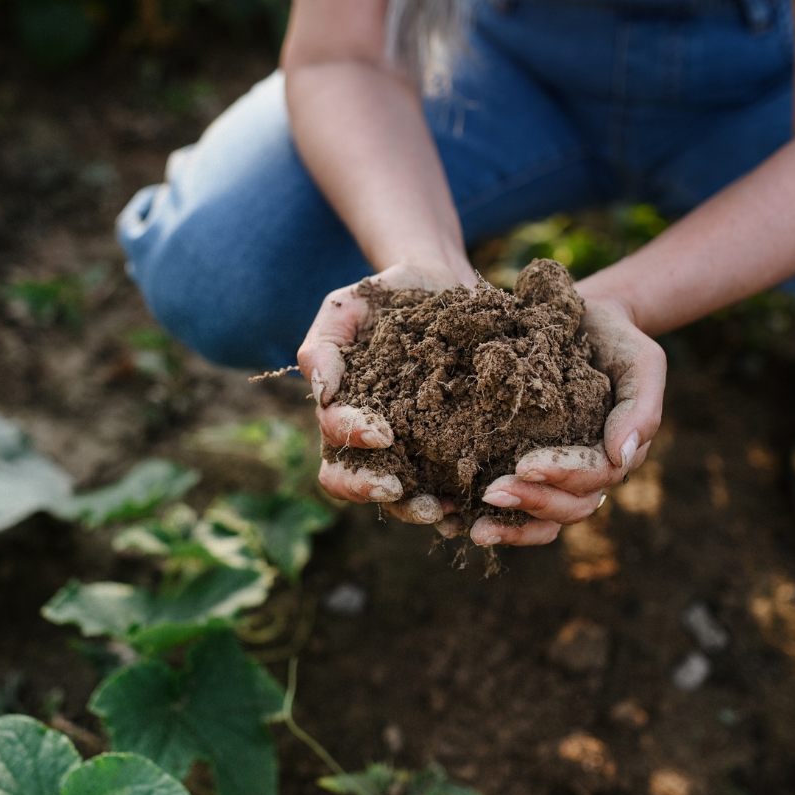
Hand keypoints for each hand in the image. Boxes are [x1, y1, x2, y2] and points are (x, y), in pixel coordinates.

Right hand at [297, 261, 470, 527]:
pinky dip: (458, 503)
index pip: (333, 439)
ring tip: (441, 508)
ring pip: (400, 496)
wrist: (444, 285)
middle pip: (354, 482)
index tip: (381, 433)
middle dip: (372, 490)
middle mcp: (372, 439)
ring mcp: (411, 449)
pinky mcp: (450, 448)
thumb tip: (321, 392)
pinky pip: (448, 486)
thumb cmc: (387, 297)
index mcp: (342, 409)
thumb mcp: (348, 307)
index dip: (351, 441)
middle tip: (398, 489)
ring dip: (414, 507)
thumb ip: (323, 345)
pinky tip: (474, 505)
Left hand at [468, 294, 665, 545]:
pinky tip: (453, 521)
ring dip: (510, 527)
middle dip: (531, 503)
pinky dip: (489, 519)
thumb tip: (621, 457)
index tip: (525, 465)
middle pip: (567, 507)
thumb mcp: (641, 362)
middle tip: (491, 493)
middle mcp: (587, 474)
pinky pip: (513, 508)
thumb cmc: (615, 340)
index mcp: (615, 453)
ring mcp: (556, 477)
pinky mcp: (523, 468)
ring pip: (542, 520)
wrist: (581, 321)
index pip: (594, 477)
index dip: (562, 475)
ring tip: (474, 528)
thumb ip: (641, 408)